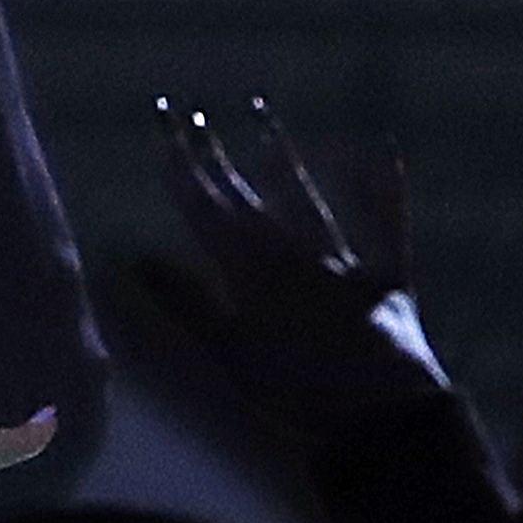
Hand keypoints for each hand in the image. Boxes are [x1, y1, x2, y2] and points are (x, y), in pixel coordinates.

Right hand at [134, 95, 452, 435]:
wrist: (379, 409)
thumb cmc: (295, 390)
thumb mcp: (228, 354)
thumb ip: (184, 302)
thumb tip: (135, 256)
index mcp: (251, 271)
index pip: (206, 211)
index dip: (182, 170)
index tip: (163, 130)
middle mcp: (293, 252)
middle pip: (246, 196)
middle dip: (216, 155)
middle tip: (191, 114)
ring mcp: (341, 259)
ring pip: (304, 196)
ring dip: (280, 155)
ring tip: (260, 113)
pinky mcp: (385, 274)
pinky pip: (387, 220)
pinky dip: (386, 184)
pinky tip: (385, 146)